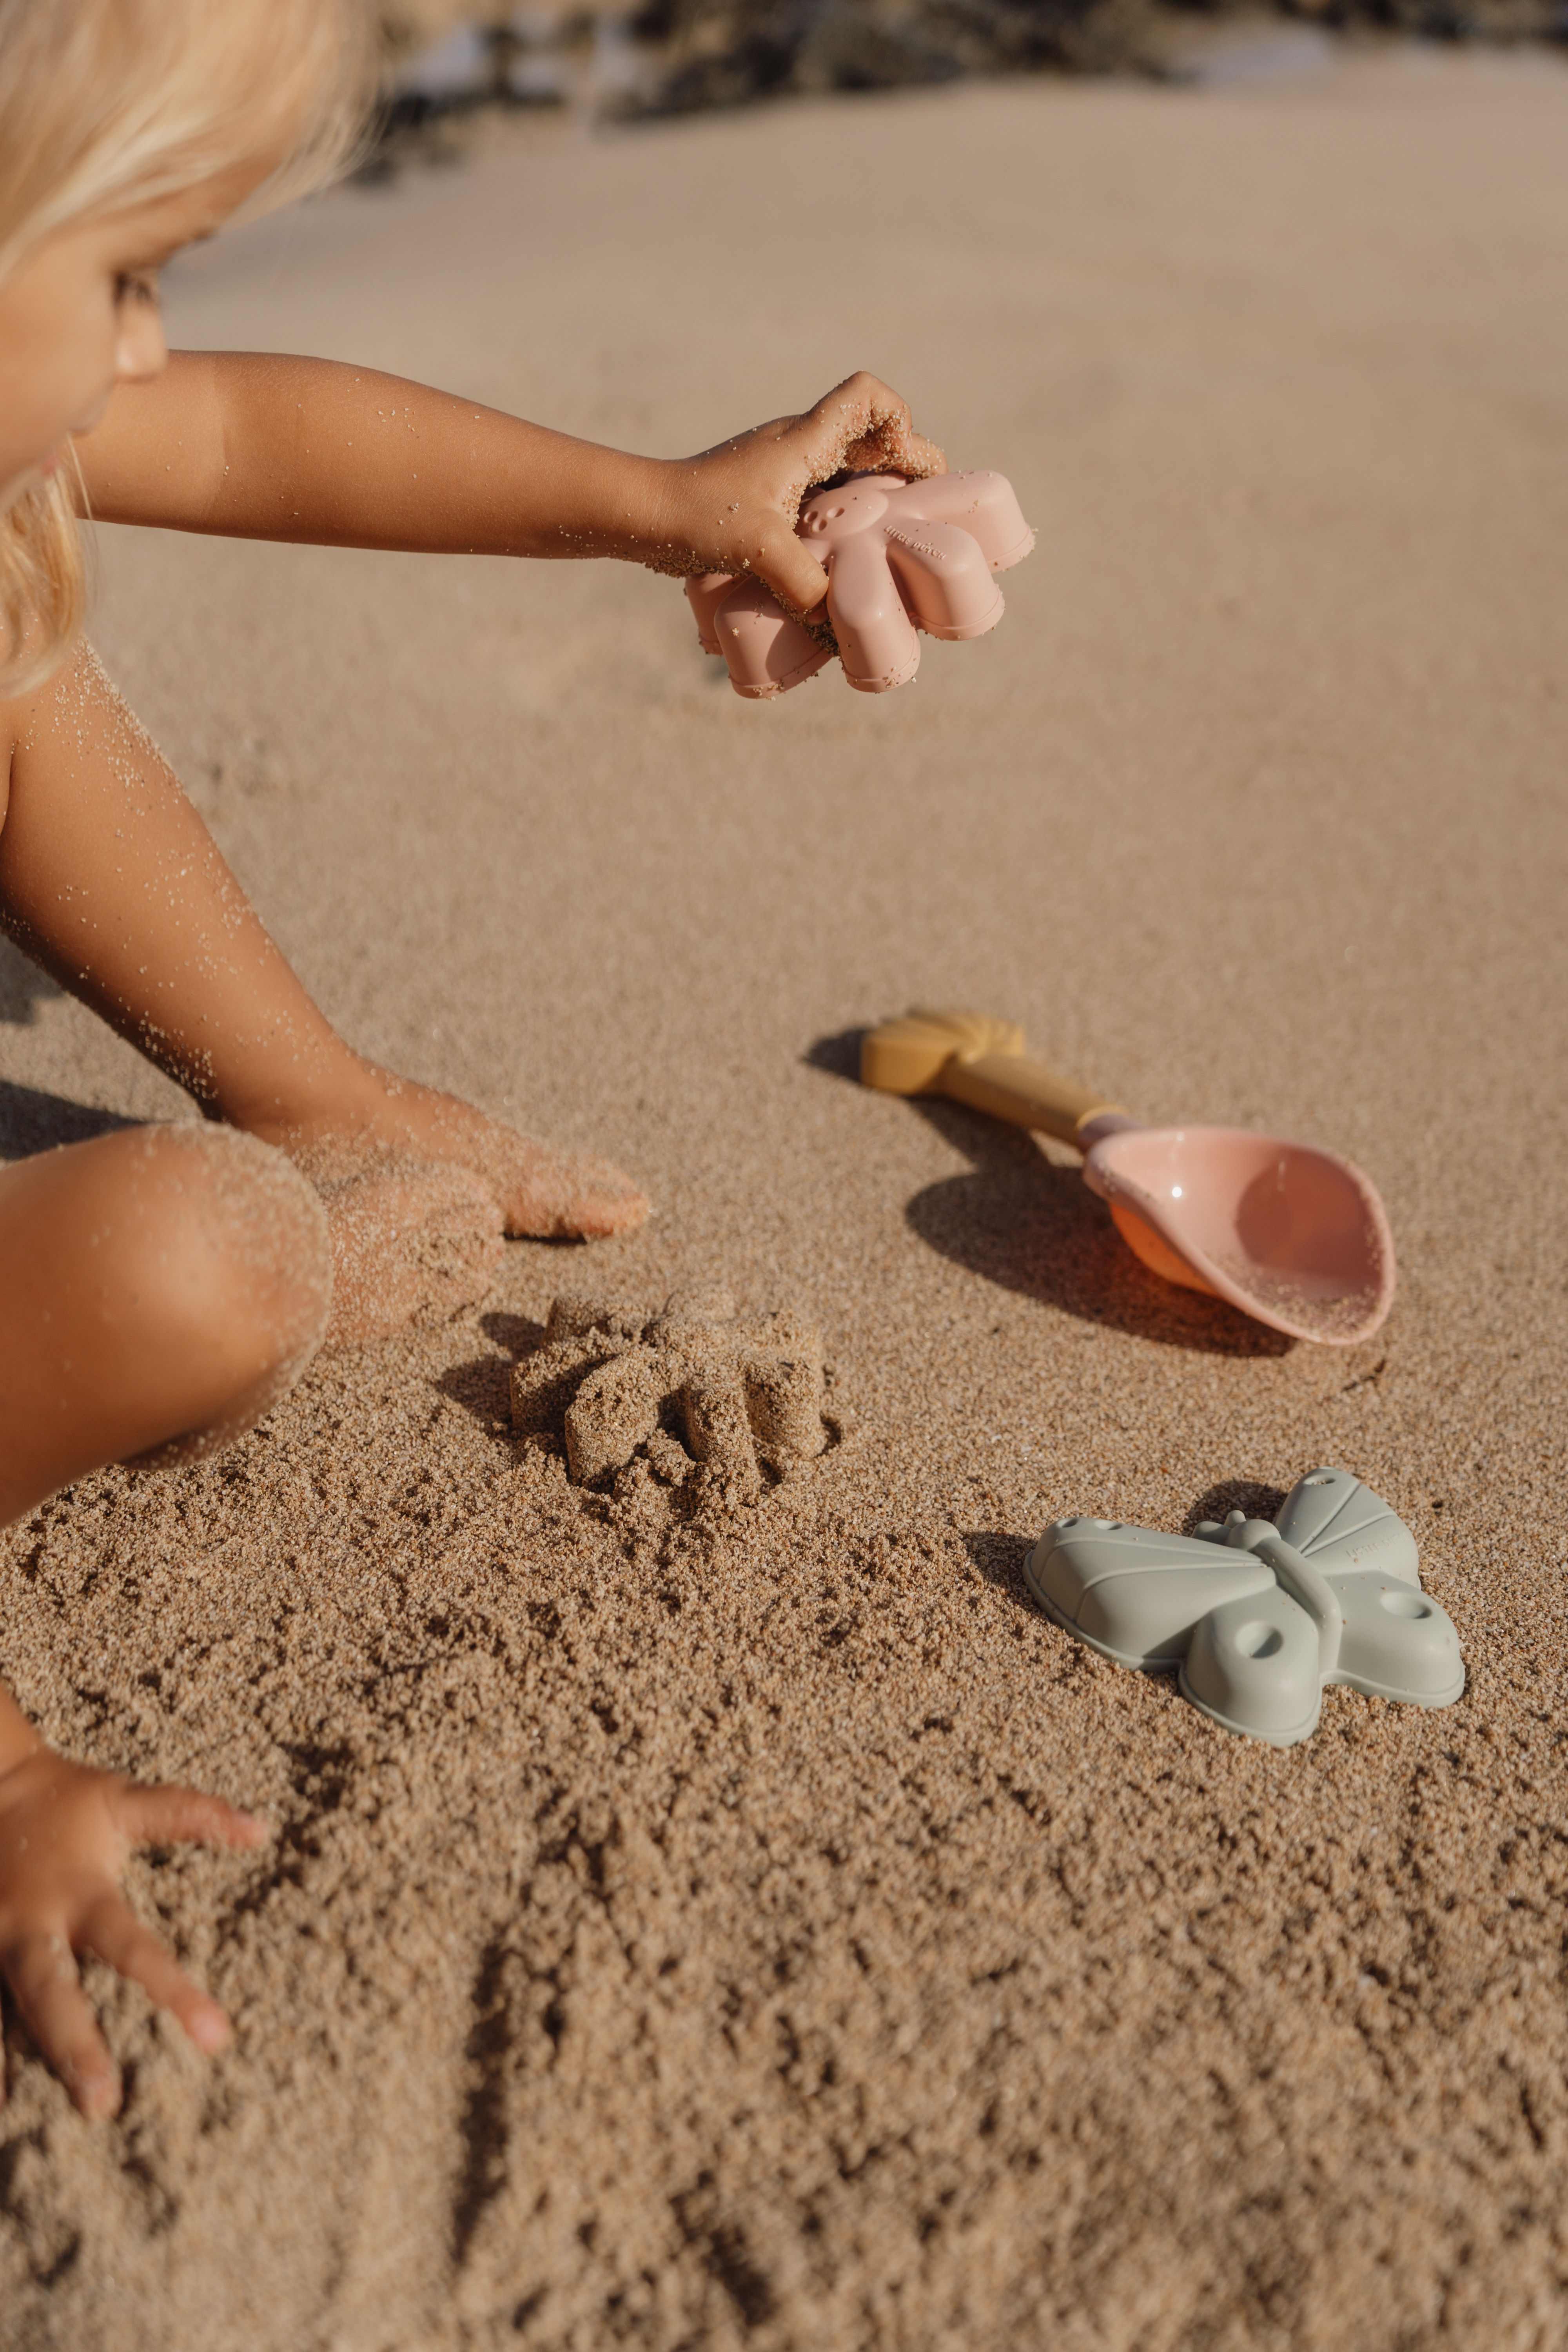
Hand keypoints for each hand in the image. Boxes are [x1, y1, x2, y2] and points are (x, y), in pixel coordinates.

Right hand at [0, 1743, 267, 2117]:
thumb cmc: (62, 1800)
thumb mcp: (124, 1801)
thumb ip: (190, 1815)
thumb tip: (263, 1831)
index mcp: (79, 1895)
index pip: (134, 1949)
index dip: (175, 1991)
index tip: (215, 2038)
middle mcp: (29, 1929)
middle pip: (54, 1995)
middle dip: (75, 2049)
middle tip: (102, 2106)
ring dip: (8, 2066)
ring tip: (17, 2128)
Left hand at [652, 370, 946, 616]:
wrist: (640, 513)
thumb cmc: (695, 515)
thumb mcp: (758, 550)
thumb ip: (804, 584)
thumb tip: (836, 622)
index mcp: (804, 439)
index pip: (867, 396)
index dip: (900, 419)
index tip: (908, 464)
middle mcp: (798, 446)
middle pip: (870, 437)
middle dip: (905, 469)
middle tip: (927, 512)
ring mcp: (782, 470)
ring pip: (846, 470)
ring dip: (873, 498)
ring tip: (893, 542)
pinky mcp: (767, 496)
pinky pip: (819, 498)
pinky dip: (839, 520)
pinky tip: (840, 560)